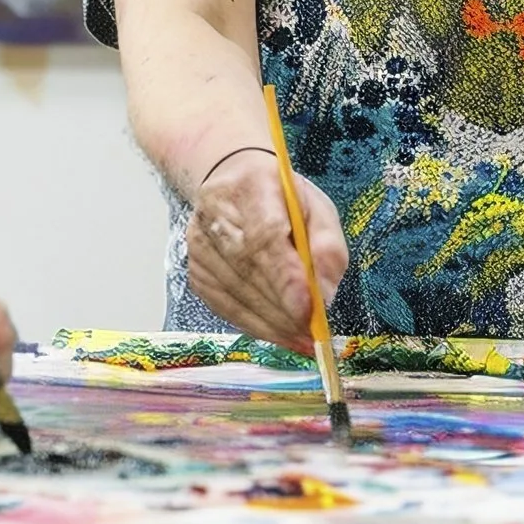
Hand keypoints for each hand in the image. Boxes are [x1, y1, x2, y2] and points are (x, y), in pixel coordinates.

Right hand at [187, 149, 348, 353]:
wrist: (232, 183)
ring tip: (303, 340)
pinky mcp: (195, 271)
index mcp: (251, 185)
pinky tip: (280, 334)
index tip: (308, 309)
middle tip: (314, 333)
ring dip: (273, 324)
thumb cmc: (280, 198)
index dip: (285, 277)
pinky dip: (255, 326)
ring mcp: (198, 244)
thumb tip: (325, 295)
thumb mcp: (317, 207)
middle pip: (248, 270)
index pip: (264, 236)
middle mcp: (215, 213)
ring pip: (235, 295)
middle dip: (284, 308)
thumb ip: (328, 247)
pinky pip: (225, 308)